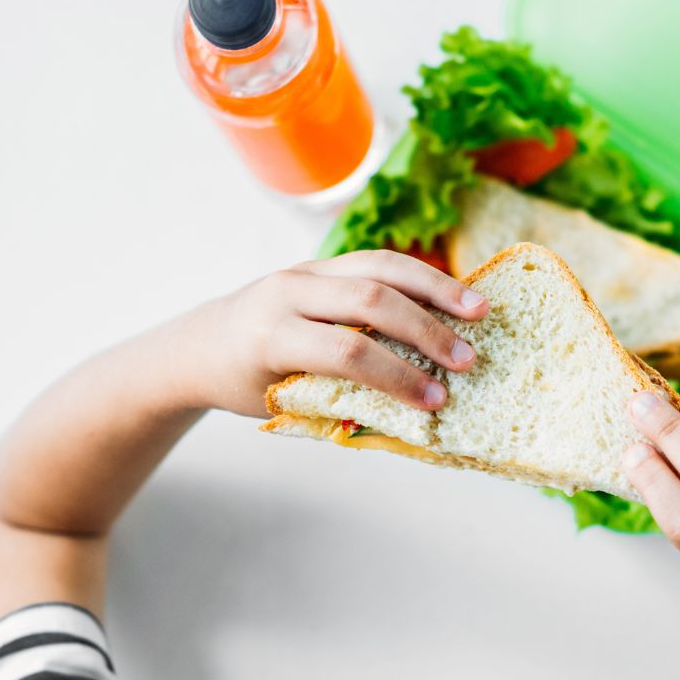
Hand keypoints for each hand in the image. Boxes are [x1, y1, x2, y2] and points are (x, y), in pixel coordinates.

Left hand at [189, 250, 489, 418]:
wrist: (200, 344)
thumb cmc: (243, 385)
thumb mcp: (281, 403)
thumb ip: (337, 402)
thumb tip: (410, 418)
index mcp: (270, 337)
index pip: (345, 351)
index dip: (396, 377)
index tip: (435, 401)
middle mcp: (286, 293)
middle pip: (369, 299)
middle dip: (425, 330)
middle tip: (467, 360)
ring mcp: (305, 270)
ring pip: (379, 265)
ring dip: (435, 288)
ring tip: (479, 309)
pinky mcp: (321, 262)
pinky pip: (376, 261)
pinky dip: (419, 277)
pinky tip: (454, 295)